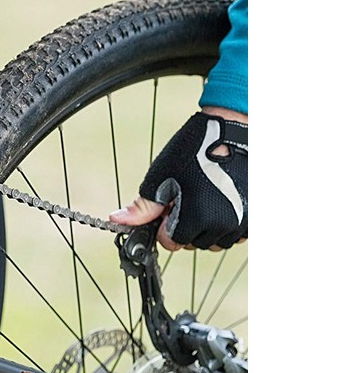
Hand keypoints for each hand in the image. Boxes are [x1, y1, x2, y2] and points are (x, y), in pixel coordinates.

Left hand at [110, 107, 247, 250]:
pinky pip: (236, 235)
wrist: (234, 128)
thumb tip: (116, 221)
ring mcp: (242, 223)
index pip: (171, 243)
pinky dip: (227, 224)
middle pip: (192, 244)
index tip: (171, 206)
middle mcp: (222, 226)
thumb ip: (141, 207)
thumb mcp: (161, 177)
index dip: (166, 226)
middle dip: (186, 227)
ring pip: (215, 242)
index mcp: (196, 219)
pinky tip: (223, 201)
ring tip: (205, 198)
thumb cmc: (194, 149)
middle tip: (188, 198)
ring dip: (207, 228)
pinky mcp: (256, 218)